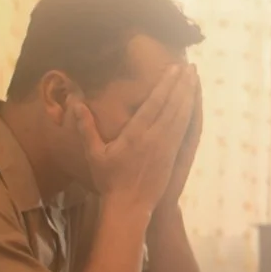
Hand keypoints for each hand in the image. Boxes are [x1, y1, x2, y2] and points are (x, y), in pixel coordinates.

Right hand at [70, 64, 195, 213]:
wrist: (129, 205)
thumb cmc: (109, 180)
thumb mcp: (94, 153)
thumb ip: (86, 127)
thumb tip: (76, 104)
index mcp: (135, 134)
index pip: (154, 103)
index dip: (165, 84)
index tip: (173, 68)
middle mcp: (154, 137)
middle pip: (172, 105)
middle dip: (181, 84)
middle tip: (189, 66)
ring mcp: (167, 146)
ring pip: (181, 115)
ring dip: (189, 95)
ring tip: (194, 78)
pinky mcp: (173, 155)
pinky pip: (185, 130)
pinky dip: (191, 113)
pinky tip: (195, 102)